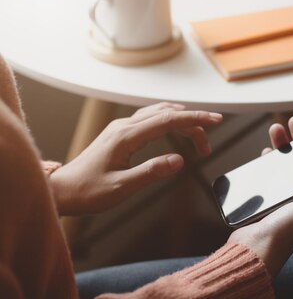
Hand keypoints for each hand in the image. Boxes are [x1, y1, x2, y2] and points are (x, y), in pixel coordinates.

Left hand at [50, 102, 222, 215]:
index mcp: (126, 136)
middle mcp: (124, 126)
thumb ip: (152, 172)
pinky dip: (169, 121)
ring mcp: (121, 128)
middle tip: (208, 147)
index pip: (168, 120)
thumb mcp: (122, 187)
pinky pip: (150, 119)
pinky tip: (176, 127)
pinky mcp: (120, 133)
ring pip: (159, 114)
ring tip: (199, 139)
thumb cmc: (88, 191)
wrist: (63, 190)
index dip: (195, 119)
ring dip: (181, 122)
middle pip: (167, 114)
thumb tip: (179, 161)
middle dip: (193, 124)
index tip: (216, 120)